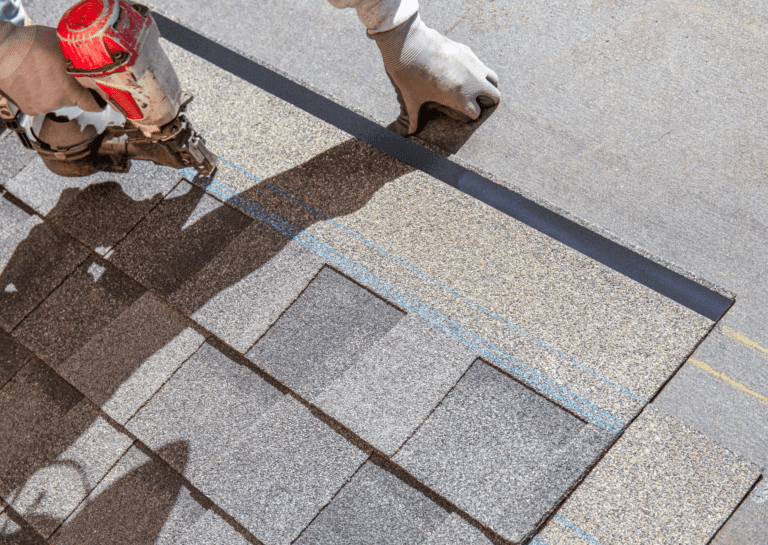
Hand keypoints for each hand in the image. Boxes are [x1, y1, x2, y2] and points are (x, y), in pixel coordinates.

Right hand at [0, 24, 99, 115]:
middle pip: (74, 100)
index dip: (97, 99)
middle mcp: (58, 102)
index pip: (94, 104)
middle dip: (72, 89)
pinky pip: (42, 103)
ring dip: (55, 91)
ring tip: (43, 73)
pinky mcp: (29, 109)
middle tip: (62, 73)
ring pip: (57, 101)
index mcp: (70, 89)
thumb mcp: (61, 44)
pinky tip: (32, 80)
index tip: (97, 95)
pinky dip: (40, 94)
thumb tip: (95, 59)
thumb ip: (79, 57)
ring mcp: (43, 107)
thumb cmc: (30, 43)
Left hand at [369, 12, 499, 135]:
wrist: (408, 42)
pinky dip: (476, 71)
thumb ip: (412, 118)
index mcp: (461, 97)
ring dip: (486, 85)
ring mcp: (472, 63)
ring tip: (471, 88)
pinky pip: (480, 64)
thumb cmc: (408, 74)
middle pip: (494, 96)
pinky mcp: (467, 50)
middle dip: (486, 101)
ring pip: (493, 78)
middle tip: (473, 102)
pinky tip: (459, 71)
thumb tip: (406, 134)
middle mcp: (472, 81)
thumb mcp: (411, 99)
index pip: (476, 113)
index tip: (459, 113)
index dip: (469, 115)